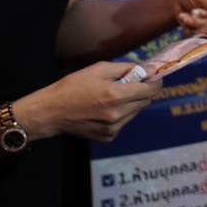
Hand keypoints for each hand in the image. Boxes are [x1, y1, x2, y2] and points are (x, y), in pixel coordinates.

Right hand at [18, 61, 162, 142]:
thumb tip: (147, 70)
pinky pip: (124, 122)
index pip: (151, 90)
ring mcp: (113, 128)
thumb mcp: (99, 69)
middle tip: (130, 84)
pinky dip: (121, 114)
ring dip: (132, 102)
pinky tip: (105, 110)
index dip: (155, 81)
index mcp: (116, 95)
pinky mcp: (108, 137)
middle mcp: (118, 115)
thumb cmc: (73, 86)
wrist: (50, 113)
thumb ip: (126, 69)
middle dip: (143, 91)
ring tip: (113, 97)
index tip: (153, 76)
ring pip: (136, 112)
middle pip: (146, 101)